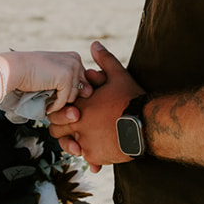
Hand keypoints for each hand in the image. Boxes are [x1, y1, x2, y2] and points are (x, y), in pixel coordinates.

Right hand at [0, 50, 89, 112]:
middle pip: (80, 91)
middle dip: (66, 96)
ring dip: (60, 102)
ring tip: (46, 95)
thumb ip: (72, 83)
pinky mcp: (66, 77)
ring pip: (74, 97)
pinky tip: (45, 101)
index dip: (67, 91)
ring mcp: (72, 67)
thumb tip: (89, 92)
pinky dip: (54, 105)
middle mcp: (76, 60)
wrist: (14, 69)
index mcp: (74, 58)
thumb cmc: (31, 74)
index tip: (52, 88)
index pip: (82, 83)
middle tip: (50, 93)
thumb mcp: (54, 75)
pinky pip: (65, 101)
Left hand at [47, 41, 141, 170]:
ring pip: (70, 148)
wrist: (148, 124)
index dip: (59, 113)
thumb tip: (94, 44)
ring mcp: (86, 142)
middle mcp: (79, 125)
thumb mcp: (119, 76)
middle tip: (74, 128)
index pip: (55, 113)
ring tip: (87, 142)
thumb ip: (104, 60)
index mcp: (80, 106)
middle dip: (64, 131)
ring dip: (76, 145)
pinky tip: (100, 152)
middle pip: (57, 132)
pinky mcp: (96, 156)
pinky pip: (87, 159)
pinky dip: (92, 157)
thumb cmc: (132, 98)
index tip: (68, 113)